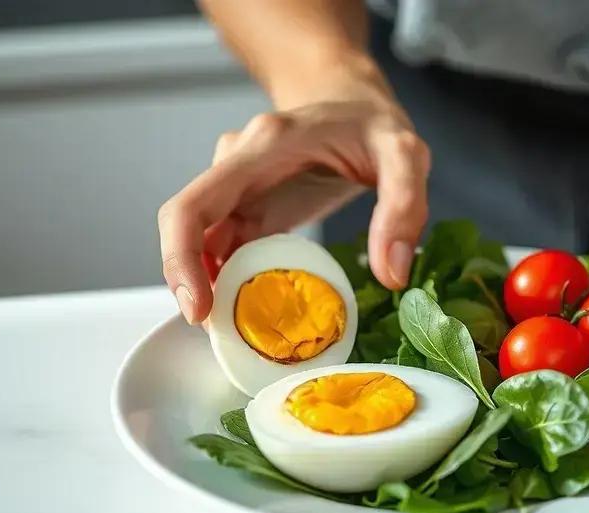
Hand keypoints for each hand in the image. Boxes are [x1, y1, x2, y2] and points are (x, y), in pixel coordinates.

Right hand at [157, 79, 429, 324]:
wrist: (353, 101)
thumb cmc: (374, 125)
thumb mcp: (407, 155)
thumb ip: (404, 209)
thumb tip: (391, 274)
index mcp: (263, 148)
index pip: (194, 204)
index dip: (181, 259)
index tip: (198, 308)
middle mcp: (237, 165)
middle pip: (187, 230)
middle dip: (193, 286)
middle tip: (224, 334)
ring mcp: (238, 188)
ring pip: (204, 245)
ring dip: (215, 289)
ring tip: (248, 331)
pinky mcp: (247, 209)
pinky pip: (226, 249)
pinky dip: (233, 282)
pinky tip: (256, 310)